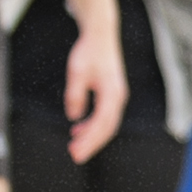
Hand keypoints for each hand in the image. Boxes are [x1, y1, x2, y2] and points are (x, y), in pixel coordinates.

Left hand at [62, 29, 128, 163]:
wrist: (101, 35)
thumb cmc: (88, 51)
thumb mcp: (76, 72)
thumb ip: (75, 95)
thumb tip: (73, 116)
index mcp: (112, 93)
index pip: (102, 123)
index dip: (89, 140)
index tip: (75, 151)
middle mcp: (118, 97)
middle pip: (107, 128)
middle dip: (91, 144)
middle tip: (75, 156)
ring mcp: (117, 96)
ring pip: (107, 124)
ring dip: (92, 136)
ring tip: (74, 146)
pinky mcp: (112, 94)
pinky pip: (105, 116)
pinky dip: (92, 125)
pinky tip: (78, 129)